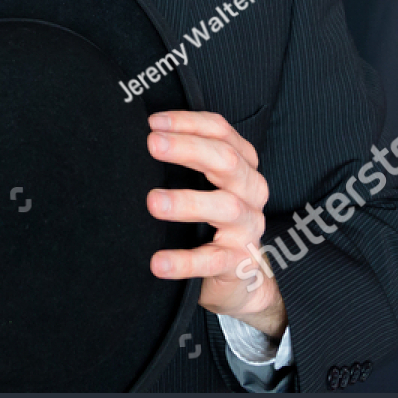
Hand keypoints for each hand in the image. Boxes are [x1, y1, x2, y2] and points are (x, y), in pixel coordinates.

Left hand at [146, 110, 286, 339]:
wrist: (240, 274)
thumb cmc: (214, 219)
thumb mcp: (207, 184)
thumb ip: (188, 159)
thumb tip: (145, 135)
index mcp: (244, 165)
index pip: (221, 132)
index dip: (189, 123)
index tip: (154, 122)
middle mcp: (252, 191)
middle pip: (227, 160)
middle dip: (188, 149)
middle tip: (153, 144)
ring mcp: (249, 226)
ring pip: (225, 206)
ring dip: (187, 201)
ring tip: (153, 202)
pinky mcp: (240, 262)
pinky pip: (213, 260)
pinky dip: (184, 261)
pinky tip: (158, 262)